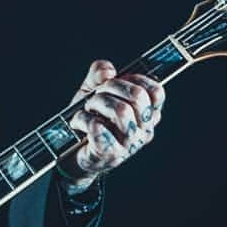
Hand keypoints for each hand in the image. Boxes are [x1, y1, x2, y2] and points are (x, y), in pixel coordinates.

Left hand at [58, 60, 165, 190]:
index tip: (116, 80)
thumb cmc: (88, 119)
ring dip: (96, 103)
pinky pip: (98, 127)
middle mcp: (143, 131)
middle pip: (138, 97)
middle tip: (95, 94)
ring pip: (121, 110)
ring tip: (86, 108)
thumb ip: (99, 74)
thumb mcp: (92, 90)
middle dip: (110, 87)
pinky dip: (82, 119)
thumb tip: (108, 71)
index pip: (156, 91)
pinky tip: (78, 123)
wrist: (70, 152)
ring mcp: (129, 145)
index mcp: (147, 115)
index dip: (135, 79)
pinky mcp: (111, 155)